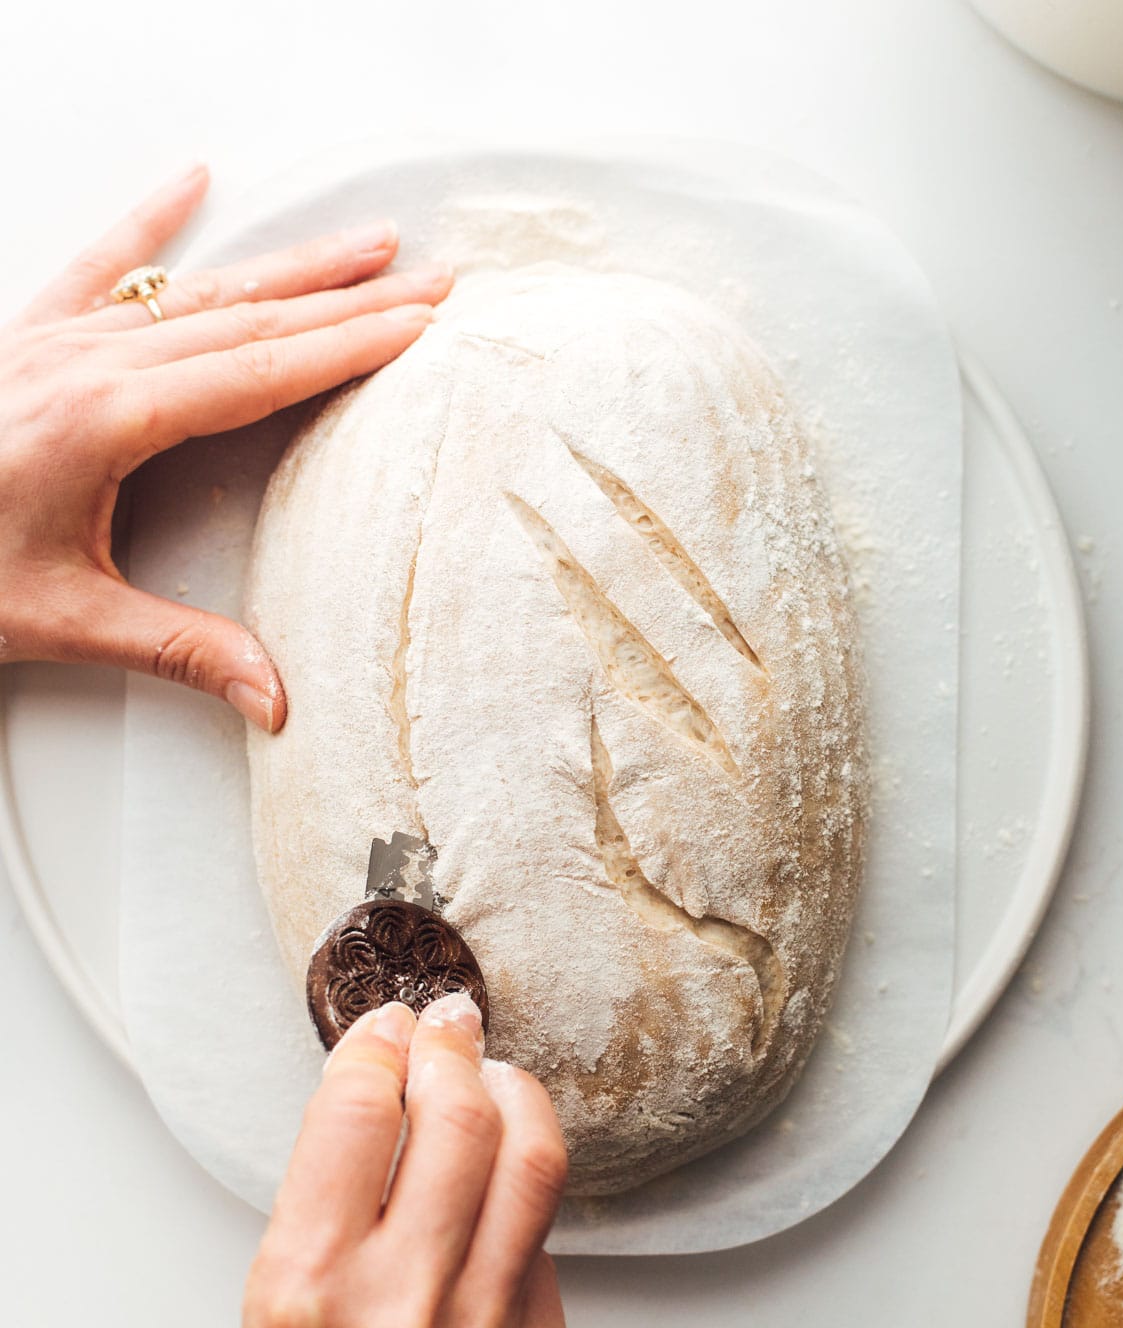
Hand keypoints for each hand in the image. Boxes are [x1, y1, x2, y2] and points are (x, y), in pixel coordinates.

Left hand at [0, 162, 450, 730]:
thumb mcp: (63, 619)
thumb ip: (179, 651)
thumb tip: (274, 700)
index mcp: (108, 421)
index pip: (261, 373)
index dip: (349, 346)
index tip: (417, 325)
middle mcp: (89, 365)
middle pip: (251, 320)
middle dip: (351, 299)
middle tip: (432, 282)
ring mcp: (57, 342)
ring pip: (199, 290)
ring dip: (290, 266)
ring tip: (365, 245)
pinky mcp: (29, 339)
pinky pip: (103, 268)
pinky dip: (152, 226)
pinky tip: (191, 181)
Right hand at [199, 995, 569, 1327]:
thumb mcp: (263, 1316)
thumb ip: (331, 1204)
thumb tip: (392, 1093)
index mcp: (305, 1292)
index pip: (357, 1112)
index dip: (375, 1045)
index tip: (383, 1027)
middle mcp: (401, 1314)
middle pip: (462, 1117)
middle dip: (454, 1046)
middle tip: (447, 1028)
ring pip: (532, 1163)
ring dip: (514, 1095)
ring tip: (495, 1079)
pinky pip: (544, 1252)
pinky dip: (519, 1200)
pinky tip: (498, 1193)